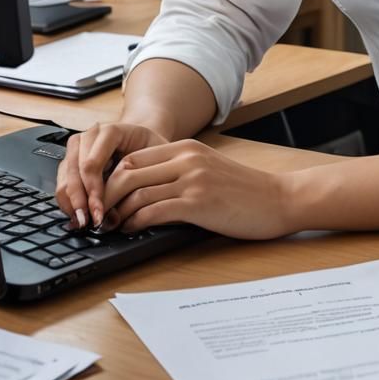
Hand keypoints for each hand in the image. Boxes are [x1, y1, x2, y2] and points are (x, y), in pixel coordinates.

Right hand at [56, 122, 169, 230]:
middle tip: (89, 223)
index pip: (92, 164)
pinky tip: (79, 215)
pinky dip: (68, 202)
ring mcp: (77, 148)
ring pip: (63, 179)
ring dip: (71, 203)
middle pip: (74, 172)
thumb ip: (135, 180)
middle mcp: (89, 136)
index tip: (99, 214)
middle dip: (80, 201)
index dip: (93, 192)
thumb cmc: (150, 150)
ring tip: (83, 222)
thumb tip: (114, 214)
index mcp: (110, 131)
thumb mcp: (154, 160)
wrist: (142, 141)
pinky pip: (61, 184)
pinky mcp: (70, 161)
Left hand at [103, 139, 287, 239]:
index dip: (111, 178)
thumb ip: (179, 173)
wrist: (279, 199)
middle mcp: (187, 159)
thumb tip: (141, 193)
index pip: (134, 157)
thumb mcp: (208, 170)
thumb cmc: (245, 191)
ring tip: (111, 226)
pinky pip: (153, 212)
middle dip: (105, 195)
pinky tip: (132, 230)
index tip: (104, 197)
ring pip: (136, 192)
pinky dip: (135, 223)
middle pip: (127, 171)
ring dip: (117, 213)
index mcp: (187, 148)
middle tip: (99, 214)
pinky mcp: (198, 203)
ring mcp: (192, 180)